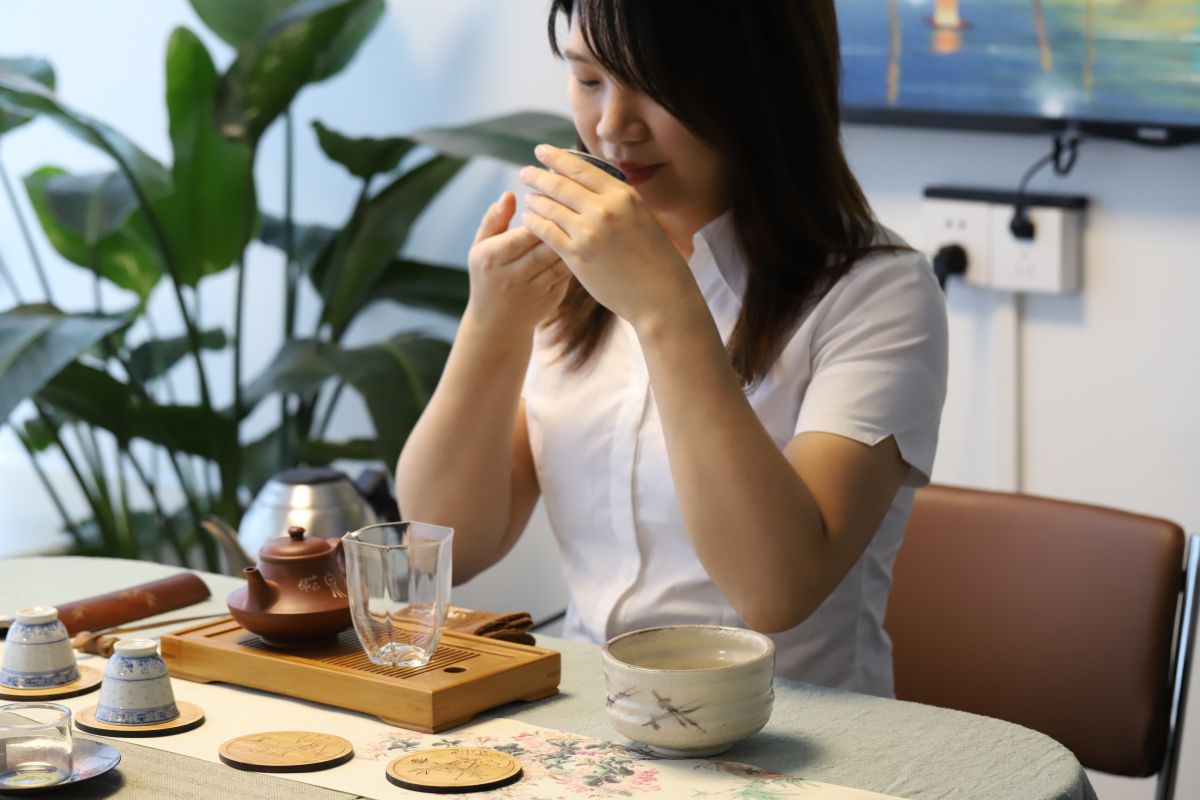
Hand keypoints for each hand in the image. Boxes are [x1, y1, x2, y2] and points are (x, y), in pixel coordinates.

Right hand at [464, 191, 570, 341]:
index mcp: (494, 258)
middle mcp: (514, 276)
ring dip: (575, 238)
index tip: (554, 197)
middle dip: (562, 224)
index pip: (524, 232)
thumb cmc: (488, 275)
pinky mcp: (553, 297)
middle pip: (545, 245)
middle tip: (576, 204)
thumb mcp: (480, 247)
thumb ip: (494, 220)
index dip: (542, 214)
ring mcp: (535, 289)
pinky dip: (579, 253)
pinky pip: (569, 271)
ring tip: (584, 218)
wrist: (497, 323)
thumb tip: (509, 194)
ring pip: (561, 258)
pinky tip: (586, 238)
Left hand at [518, 144, 698, 330]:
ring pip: (550, 207)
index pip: (582, 168)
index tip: (543, 151)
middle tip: (526, 172)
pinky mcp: (577, 256)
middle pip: (561, 185)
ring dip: (535, 199)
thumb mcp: (644, 218)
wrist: (661, 296)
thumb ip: (620, 202)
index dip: (557, 157)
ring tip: (528, 197)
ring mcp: (588, 233)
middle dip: (538, 176)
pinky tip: (528, 220)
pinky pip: (546, 232)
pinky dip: (534, 223)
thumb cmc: (658, 260)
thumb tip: (597, 188)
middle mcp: (604, 209)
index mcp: (623, 195)